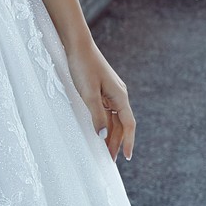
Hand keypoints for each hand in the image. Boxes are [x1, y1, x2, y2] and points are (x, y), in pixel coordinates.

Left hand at [64, 36, 135, 161]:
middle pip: (121, 124)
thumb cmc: (83, 67)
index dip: (128, 142)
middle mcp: (118, 95)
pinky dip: (103, 124)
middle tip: (110, 161)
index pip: (128, 125)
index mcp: (120, 96)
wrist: (77, 45)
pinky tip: (98, 133)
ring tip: (103, 151)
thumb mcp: (88, 94)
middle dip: (117, 143)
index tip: (127, 157)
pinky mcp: (101, 90)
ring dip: (109, 135)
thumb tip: (103, 136)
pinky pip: (106, 111)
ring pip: (113, 119)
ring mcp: (110, 92)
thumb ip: (97, 115)